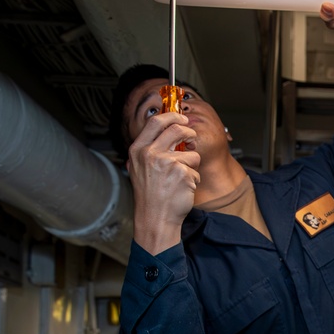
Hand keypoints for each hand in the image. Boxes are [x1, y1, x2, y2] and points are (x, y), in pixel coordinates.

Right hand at [126, 111, 200, 253]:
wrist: (155, 218)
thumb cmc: (150, 195)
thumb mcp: (139, 168)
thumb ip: (150, 148)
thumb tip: (168, 128)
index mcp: (138, 150)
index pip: (156, 122)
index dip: (172, 116)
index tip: (182, 118)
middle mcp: (150, 153)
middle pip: (177, 129)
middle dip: (190, 133)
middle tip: (192, 140)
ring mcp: (166, 162)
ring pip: (192, 153)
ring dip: (193, 165)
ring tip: (182, 178)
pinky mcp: (182, 173)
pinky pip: (196, 170)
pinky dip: (194, 179)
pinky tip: (183, 189)